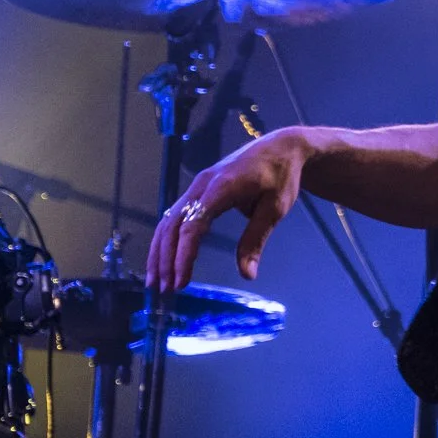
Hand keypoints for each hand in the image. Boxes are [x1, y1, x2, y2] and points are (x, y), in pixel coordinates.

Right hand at [145, 130, 308, 290]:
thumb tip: (247, 275)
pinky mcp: (197, 191)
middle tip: (164, 289)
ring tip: (156, 282)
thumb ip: (256, 240)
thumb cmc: (281, 177)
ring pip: (168, 221)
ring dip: (159, 252)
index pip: (193, 225)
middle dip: (165, 259)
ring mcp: (197, 186)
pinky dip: (166, 240)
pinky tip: (162, 260)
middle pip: (173, 225)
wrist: (281, 147)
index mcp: (222, 187)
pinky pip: (175, 216)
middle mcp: (201, 185)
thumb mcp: (275, 209)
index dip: (184, 254)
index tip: (181, 280)